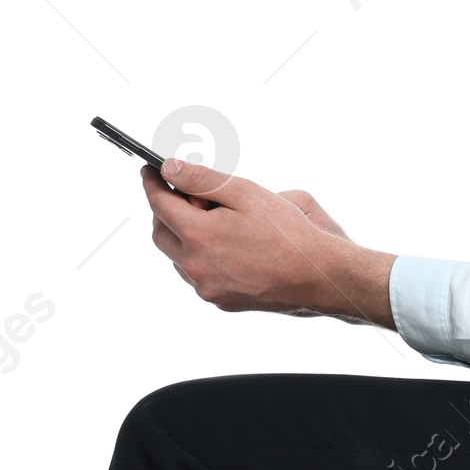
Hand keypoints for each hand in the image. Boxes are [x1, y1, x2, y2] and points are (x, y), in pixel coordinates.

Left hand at [143, 161, 395, 325]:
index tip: (150, 171)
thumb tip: (170, 168)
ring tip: (212, 220)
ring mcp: (207, 288)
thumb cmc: (289, 233)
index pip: (159, 204)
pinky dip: (199, 257)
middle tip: (182, 193)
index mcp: (199, 236)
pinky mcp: (220, 301)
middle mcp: (196, 266)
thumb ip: (202, 180)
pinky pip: (197, 276)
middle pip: (160, 233)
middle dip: (163, 210)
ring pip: (177, 258)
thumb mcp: (246, 193)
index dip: (152, 183)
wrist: (318, 276)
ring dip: (182, 236)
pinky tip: (224, 246)